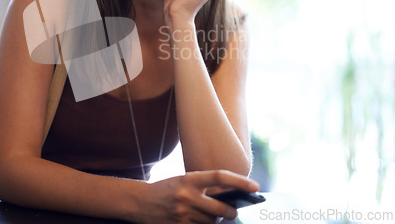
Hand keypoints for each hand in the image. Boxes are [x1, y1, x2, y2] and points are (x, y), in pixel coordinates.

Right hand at [136, 170, 258, 222]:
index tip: (255, 187)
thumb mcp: (183, 181)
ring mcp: (183, 213)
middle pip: (220, 209)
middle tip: (233, 212)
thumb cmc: (166, 189)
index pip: (219, 177)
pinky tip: (199, 221)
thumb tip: (229, 198)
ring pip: (212, 222)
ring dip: (214, 221)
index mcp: (189, 179)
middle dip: (231, 212)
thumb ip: (203, 188)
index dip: (240, 181)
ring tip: (207, 215)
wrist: (140, 202)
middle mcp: (187, 195)